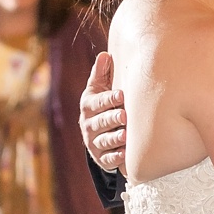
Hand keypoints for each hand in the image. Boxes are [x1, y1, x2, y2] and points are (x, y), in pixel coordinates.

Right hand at [80, 52, 126, 174]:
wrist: (98, 133)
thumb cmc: (103, 105)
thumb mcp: (99, 89)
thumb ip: (101, 73)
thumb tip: (105, 54)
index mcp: (88, 106)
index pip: (97, 102)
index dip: (109, 99)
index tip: (121, 94)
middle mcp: (89, 125)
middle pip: (100, 122)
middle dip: (112, 118)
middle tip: (124, 115)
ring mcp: (94, 142)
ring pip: (104, 141)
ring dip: (114, 139)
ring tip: (125, 135)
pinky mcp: (101, 158)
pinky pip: (108, 159)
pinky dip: (116, 157)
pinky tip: (124, 154)